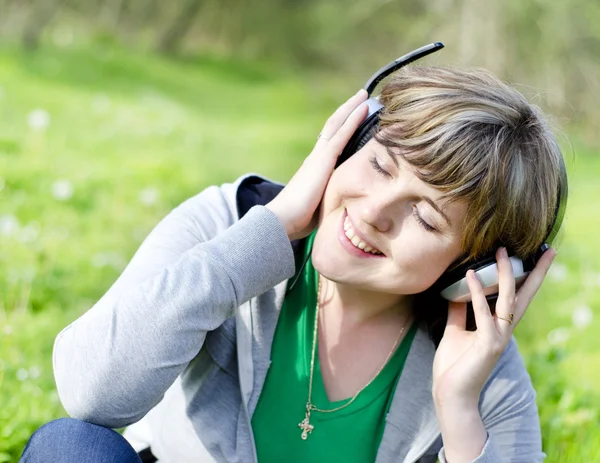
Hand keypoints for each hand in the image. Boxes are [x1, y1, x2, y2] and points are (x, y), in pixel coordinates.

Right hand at [266, 89, 368, 240]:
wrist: (282, 220)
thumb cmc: (298, 221)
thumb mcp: (319, 208)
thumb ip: (329, 202)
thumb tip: (340, 211)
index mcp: (314, 169)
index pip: (331, 142)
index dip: (342, 128)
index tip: (352, 118)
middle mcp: (315, 158)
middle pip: (333, 127)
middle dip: (347, 112)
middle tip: (360, 98)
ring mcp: (319, 157)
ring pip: (337, 125)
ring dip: (351, 109)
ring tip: (363, 95)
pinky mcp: (323, 160)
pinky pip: (341, 134)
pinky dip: (353, 120)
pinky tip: (364, 109)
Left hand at [432, 246, 557, 406]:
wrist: (450, 395)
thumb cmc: (454, 366)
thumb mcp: (455, 332)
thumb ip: (459, 313)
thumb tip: (455, 293)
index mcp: (498, 327)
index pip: (517, 297)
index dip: (527, 278)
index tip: (538, 257)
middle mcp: (503, 330)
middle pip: (525, 296)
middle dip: (536, 273)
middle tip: (547, 250)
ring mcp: (498, 338)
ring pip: (508, 300)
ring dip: (505, 275)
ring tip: (501, 251)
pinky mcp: (487, 344)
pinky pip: (483, 313)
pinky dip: (477, 293)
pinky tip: (471, 275)